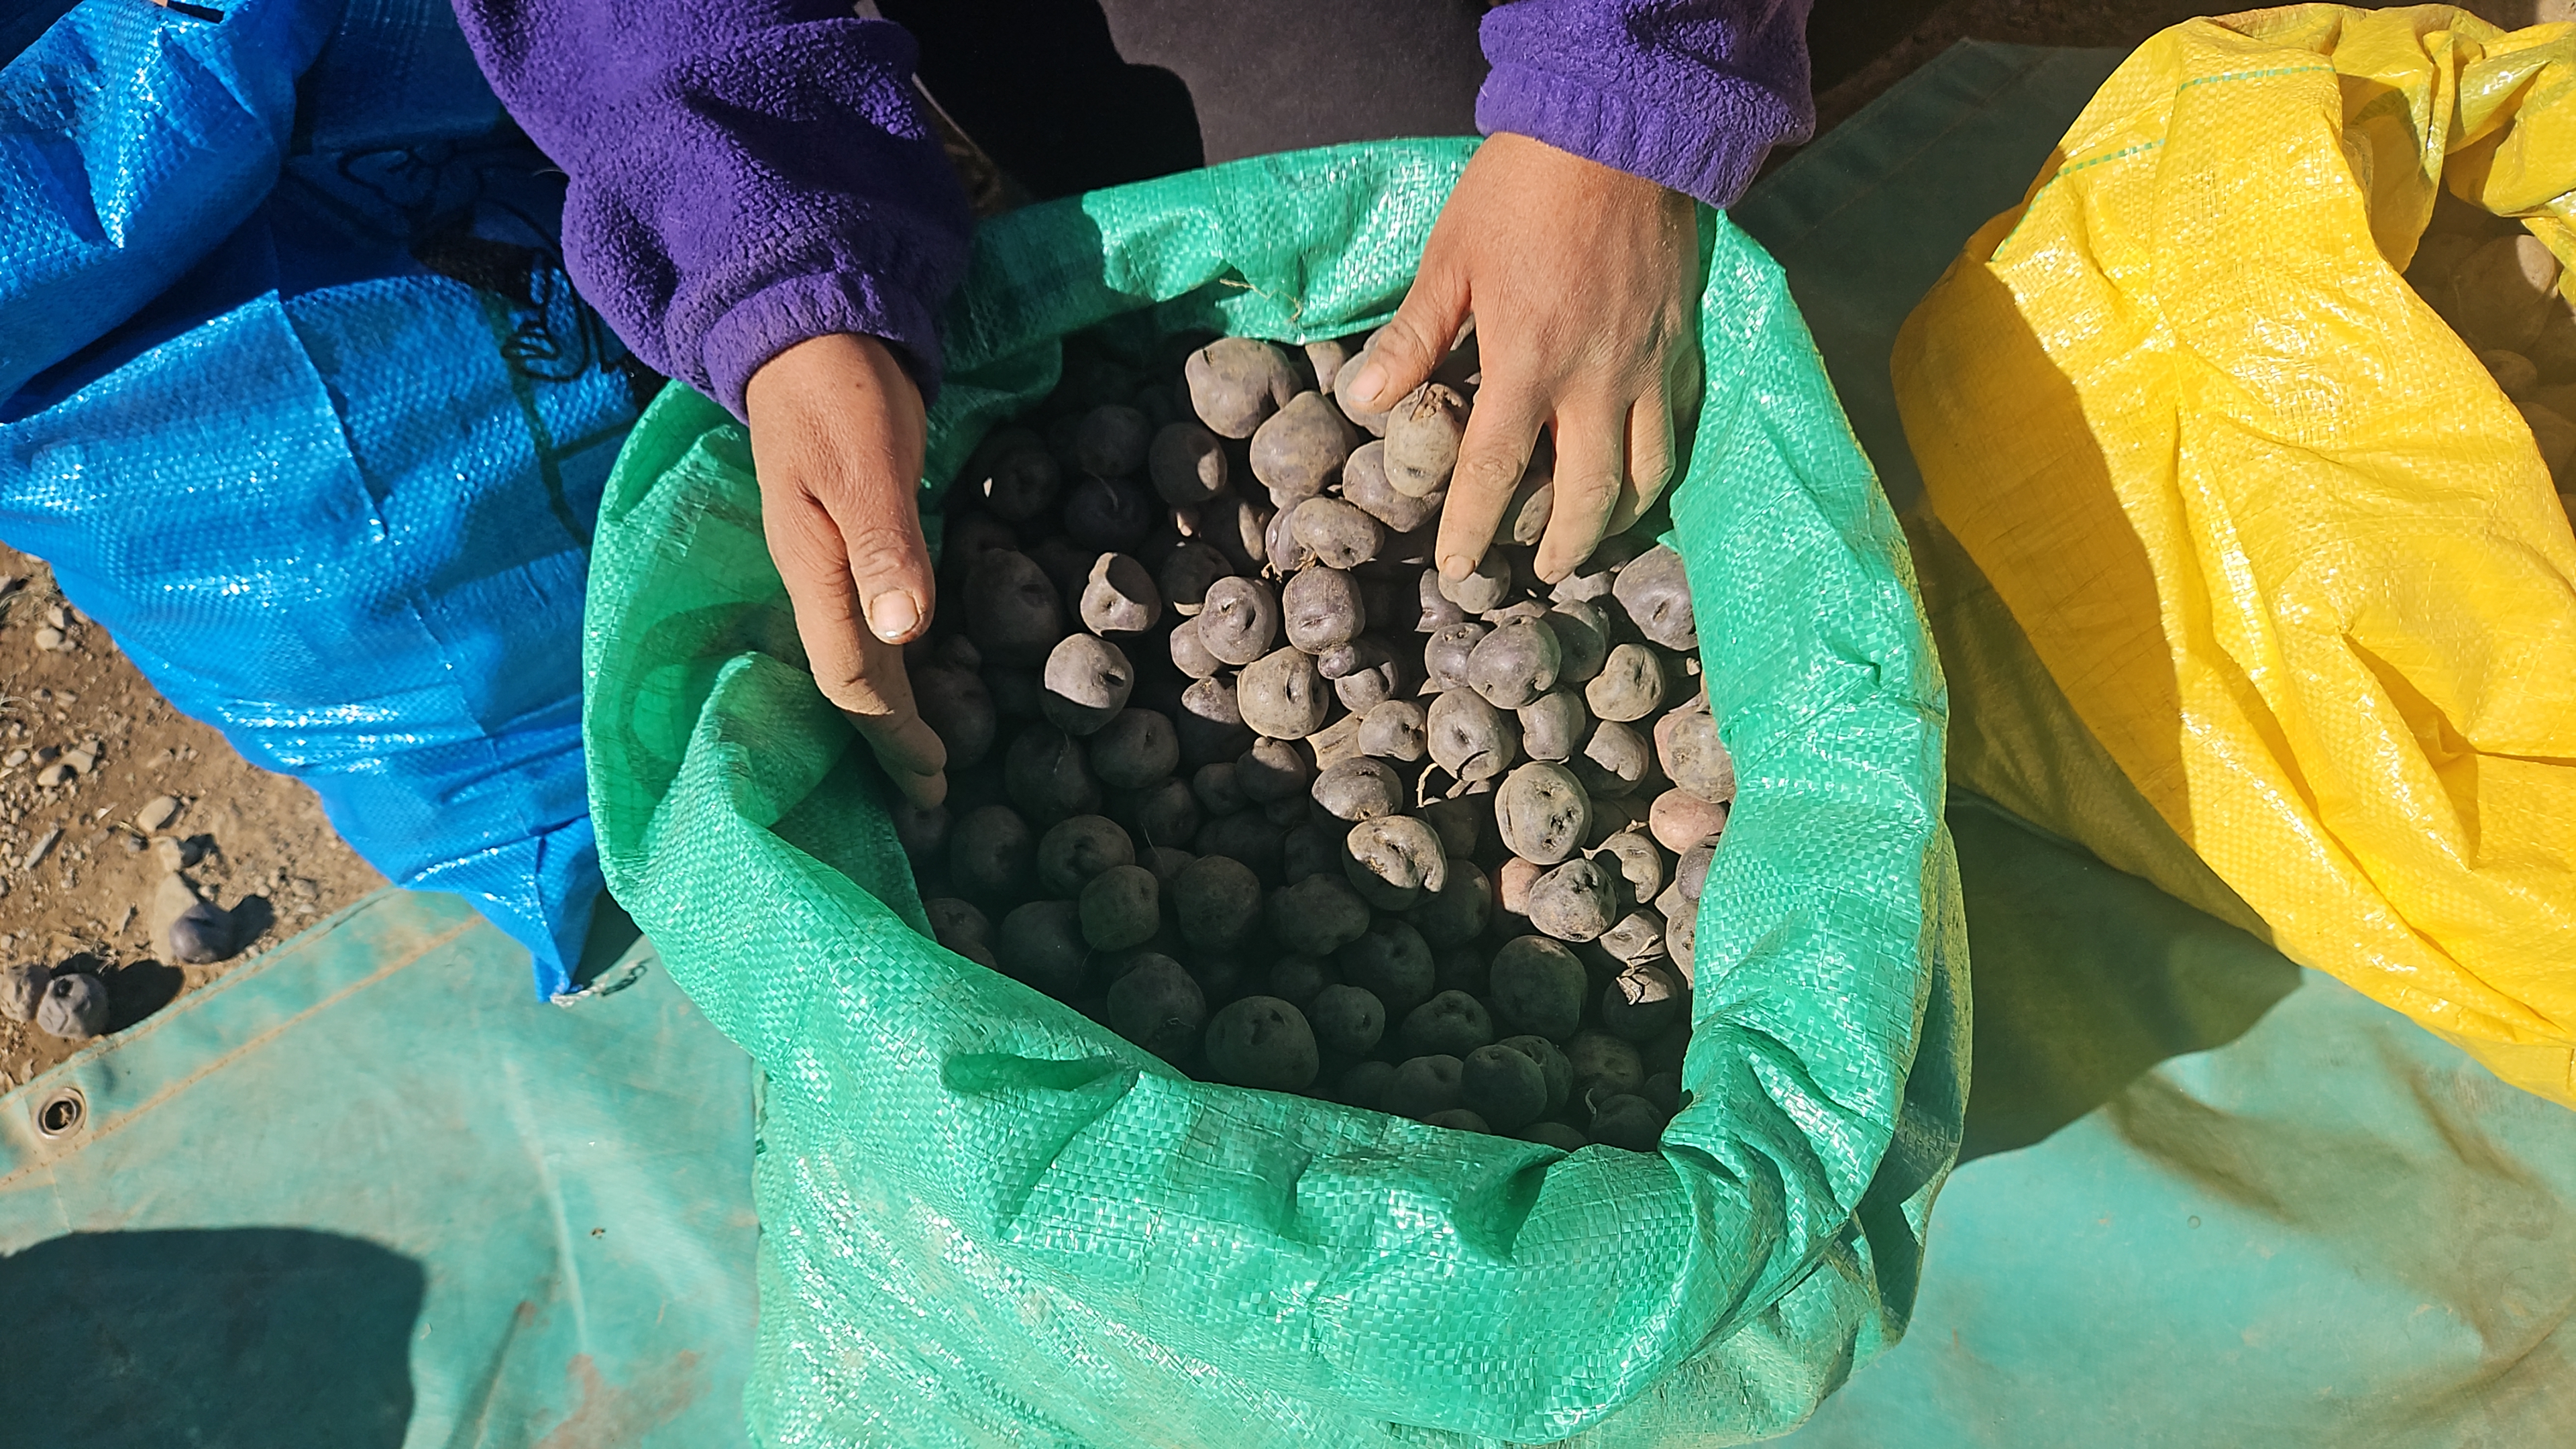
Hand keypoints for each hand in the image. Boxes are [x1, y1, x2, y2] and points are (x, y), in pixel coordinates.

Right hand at [746, 333, 946, 807]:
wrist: (808, 328)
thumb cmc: (840, 391)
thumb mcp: (865, 464)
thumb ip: (884, 546)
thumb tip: (903, 635)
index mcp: (813, 569)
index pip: (851, 676)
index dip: (891, 732)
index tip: (932, 779)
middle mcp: (815, 577)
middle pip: (852, 681)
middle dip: (889, 741)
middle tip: (932, 796)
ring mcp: (829, 560)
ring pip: (859, 654)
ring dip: (890, 709)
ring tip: (923, 757)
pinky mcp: (852, 538)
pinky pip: (870, 622)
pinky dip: (894, 662)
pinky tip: (915, 675)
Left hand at [1344, 132, 1699, 584]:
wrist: (1619, 129)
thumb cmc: (1521, 190)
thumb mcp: (1451, 257)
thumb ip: (1414, 336)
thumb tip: (1367, 400)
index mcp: (1529, 362)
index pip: (1497, 470)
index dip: (1474, 526)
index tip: (1458, 567)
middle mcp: (1596, 378)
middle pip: (1589, 494)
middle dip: (1563, 545)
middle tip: (1540, 569)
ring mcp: (1648, 363)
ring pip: (1647, 470)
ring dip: (1620, 516)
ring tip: (1595, 536)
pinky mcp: (1682, 340)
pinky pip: (1679, 420)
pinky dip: (1660, 459)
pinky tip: (1643, 472)